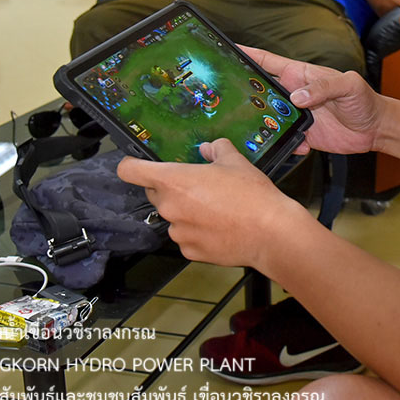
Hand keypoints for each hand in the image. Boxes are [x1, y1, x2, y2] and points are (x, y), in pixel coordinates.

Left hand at [117, 141, 307, 266]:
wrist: (270, 232)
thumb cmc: (251, 195)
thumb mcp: (236, 161)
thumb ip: (217, 149)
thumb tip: (209, 148)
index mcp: (173, 180)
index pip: (130, 171)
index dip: (131, 165)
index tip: (138, 165)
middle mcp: (169, 207)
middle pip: (156, 193)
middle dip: (172, 189)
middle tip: (199, 187)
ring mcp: (177, 232)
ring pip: (173, 217)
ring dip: (186, 212)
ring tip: (216, 210)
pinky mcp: (189, 251)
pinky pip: (186, 237)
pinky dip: (197, 232)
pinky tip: (219, 227)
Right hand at [240, 45, 385, 154]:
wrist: (375, 128)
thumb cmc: (364, 99)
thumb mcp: (348, 84)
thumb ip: (324, 87)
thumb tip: (297, 96)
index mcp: (300, 75)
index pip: (268, 62)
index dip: (247, 55)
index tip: (226, 51)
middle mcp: (294, 94)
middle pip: (261, 92)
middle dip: (245, 94)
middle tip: (230, 100)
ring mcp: (296, 115)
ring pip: (269, 118)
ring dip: (262, 124)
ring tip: (258, 129)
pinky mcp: (303, 135)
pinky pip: (285, 140)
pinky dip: (286, 144)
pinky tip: (298, 145)